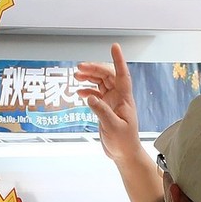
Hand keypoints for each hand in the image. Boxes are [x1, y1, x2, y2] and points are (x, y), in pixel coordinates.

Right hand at [76, 43, 146, 166]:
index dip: (118, 60)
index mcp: (124, 98)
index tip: (114, 47)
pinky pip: (96, 94)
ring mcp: (112, 102)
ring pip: (100, 83)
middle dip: (94, 69)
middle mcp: (118, 97)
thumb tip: (90, 97)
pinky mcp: (105, 109)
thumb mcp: (112, 127)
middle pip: (107, 76)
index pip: (122, 74)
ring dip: (89, 78)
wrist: (124, 154)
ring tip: (76, 76)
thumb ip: (101, 111)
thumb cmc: (124, 142)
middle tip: (80, 67)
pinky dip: (87, 91)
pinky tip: (79, 92)